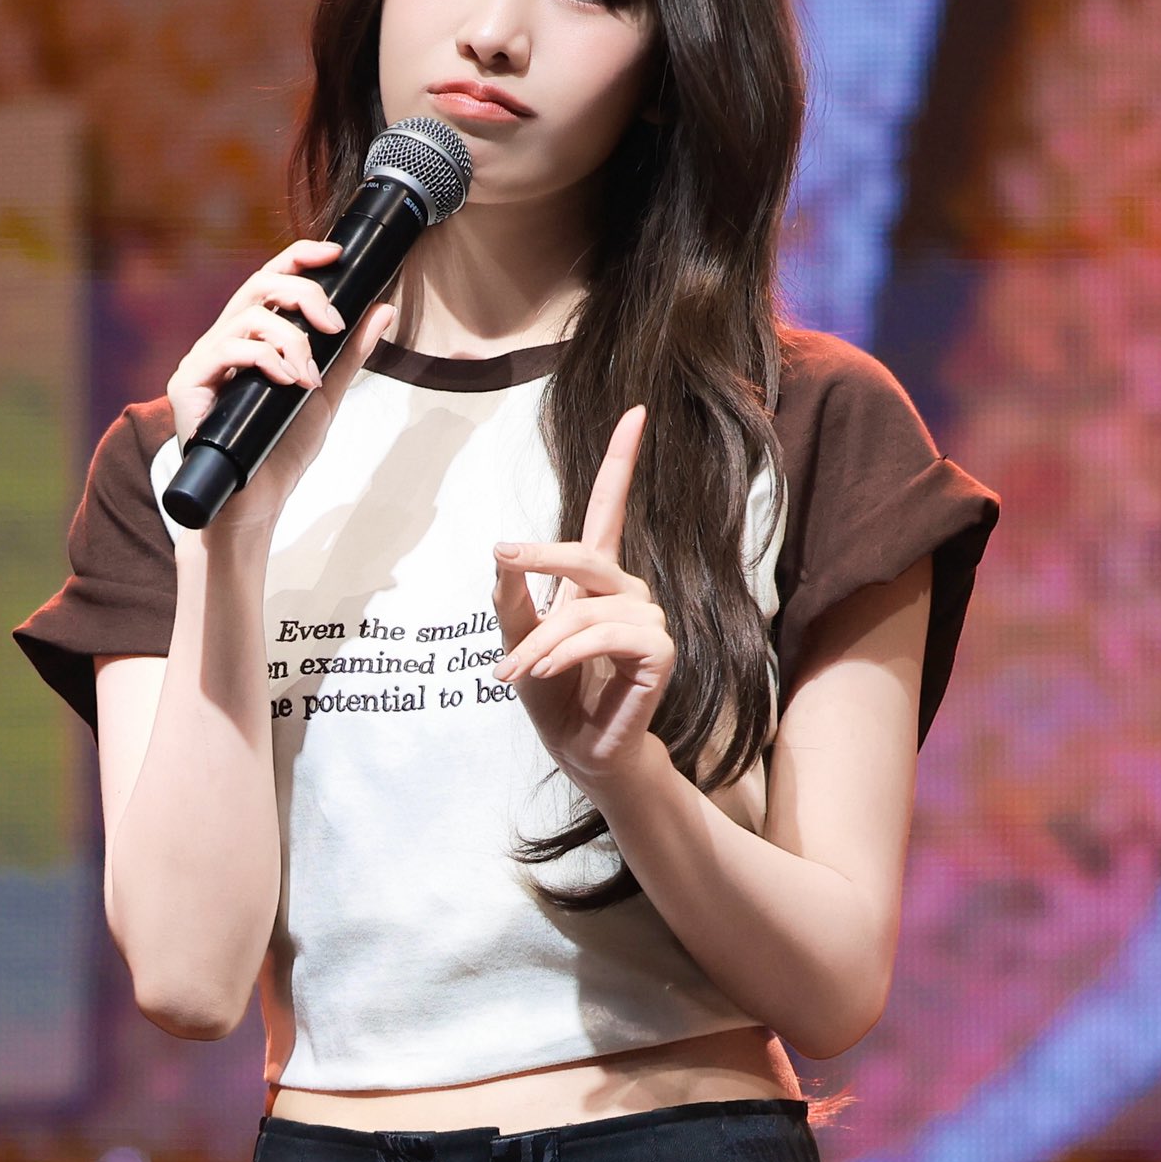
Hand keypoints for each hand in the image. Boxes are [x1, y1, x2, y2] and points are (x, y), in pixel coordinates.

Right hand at [167, 238, 393, 534]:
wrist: (254, 505)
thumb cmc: (281, 451)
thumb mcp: (326, 395)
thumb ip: (350, 353)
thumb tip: (383, 309)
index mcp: (251, 337)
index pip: (270, 279)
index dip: (299, 257)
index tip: (336, 254)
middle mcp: (223, 341)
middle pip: (258, 285)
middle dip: (304, 295)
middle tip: (334, 325)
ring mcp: (202, 362)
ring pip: (246, 317)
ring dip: (290, 340)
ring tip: (309, 378)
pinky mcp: (187, 386)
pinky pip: (223, 351)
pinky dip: (264, 360)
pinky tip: (288, 383)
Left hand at [490, 405, 674, 790]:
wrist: (578, 751)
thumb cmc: (552, 695)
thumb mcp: (514, 642)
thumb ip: (509, 600)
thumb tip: (500, 556)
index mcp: (594, 580)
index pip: (610, 509)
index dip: (622, 460)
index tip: (636, 411)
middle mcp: (627, 591)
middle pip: (586, 552)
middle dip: (539, 564)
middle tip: (502, 576)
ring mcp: (647, 620)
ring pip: (585, 606)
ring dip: (542, 640)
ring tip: (514, 672)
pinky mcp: (660, 652)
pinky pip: (607, 634)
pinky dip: (568, 653)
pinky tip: (548, 673)